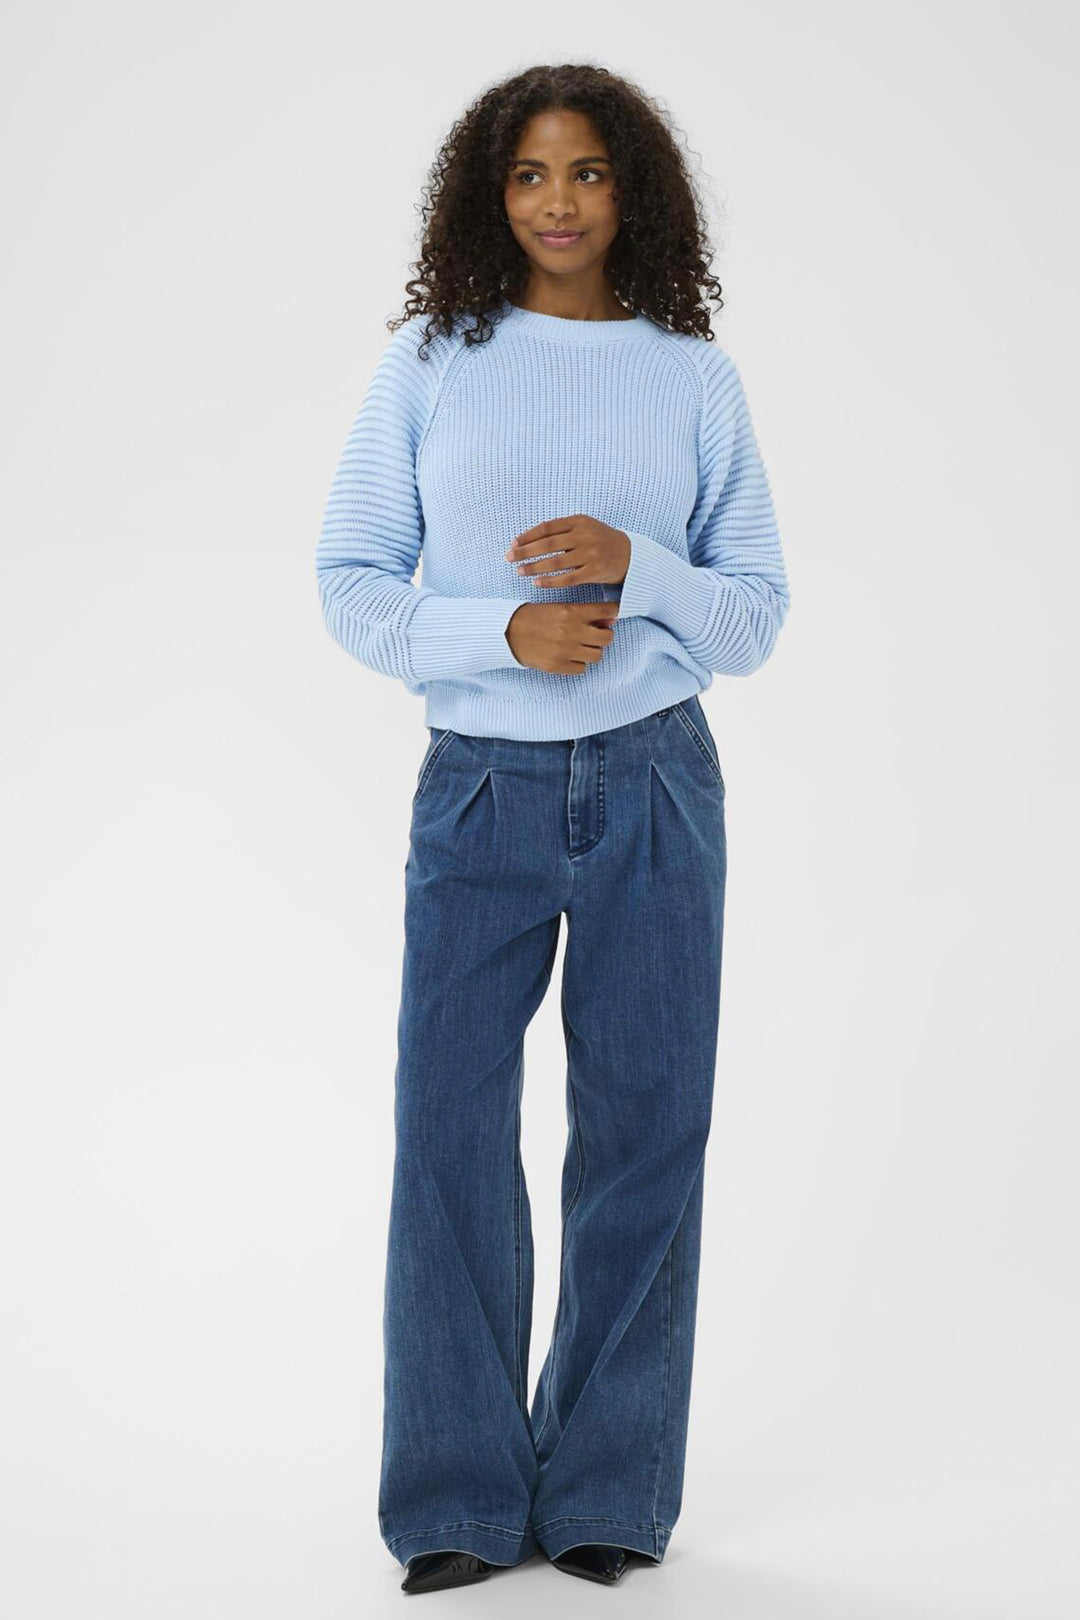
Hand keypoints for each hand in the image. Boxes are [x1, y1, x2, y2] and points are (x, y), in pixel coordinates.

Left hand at [505, 515, 630, 587]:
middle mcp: (584, 536)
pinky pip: (567, 579)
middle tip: (509, 558)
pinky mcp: (594, 572)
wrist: (631, 555)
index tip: (513, 544)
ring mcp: (590, 554)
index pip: (547, 527)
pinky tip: (537, 583)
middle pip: (548, 545)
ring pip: (555, 562)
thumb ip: (562, 530)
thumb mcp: (585, 527)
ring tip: (520, 571)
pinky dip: (550, 581)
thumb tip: (529, 539)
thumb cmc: (601, 540)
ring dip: (534, 567)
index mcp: (579, 521)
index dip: (528, 536)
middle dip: (525, 552)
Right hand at [505, 601, 618, 675]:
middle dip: (603, 636)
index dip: (613, 613)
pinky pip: (582, 668)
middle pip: (607, 638)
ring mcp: (565, 650)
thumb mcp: (559, 607)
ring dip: (591, 651)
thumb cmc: (534, 617)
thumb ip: (585, 613)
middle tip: (594, 635)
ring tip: (580, 647)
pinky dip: (578, 663)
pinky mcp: (558, 666)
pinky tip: (568, 656)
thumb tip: (611, 619)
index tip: (611, 616)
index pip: (608, 611)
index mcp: (572, 611)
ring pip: (597, 655)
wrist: (508, 632)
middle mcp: (572, 631)